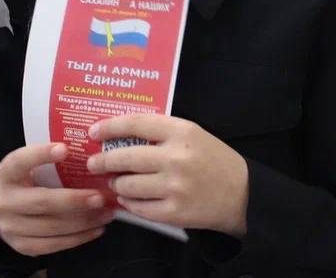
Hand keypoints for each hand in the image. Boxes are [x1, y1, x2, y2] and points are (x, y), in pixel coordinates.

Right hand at [0, 143, 113, 256]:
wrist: (7, 209)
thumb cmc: (28, 182)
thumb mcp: (30, 167)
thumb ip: (51, 163)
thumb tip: (91, 155)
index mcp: (5, 174)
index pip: (20, 161)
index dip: (41, 154)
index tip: (65, 149)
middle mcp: (3, 202)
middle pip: (42, 202)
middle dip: (74, 200)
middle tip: (100, 197)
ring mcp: (10, 227)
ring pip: (51, 227)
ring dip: (83, 221)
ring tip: (105, 213)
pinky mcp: (21, 246)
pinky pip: (53, 245)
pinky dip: (78, 238)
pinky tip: (95, 229)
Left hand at [87, 115, 247, 236]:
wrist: (242, 193)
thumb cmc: (213, 159)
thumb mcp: (192, 134)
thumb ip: (160, 132)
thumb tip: (119, 134)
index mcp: (181, 132)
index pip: (136, 123)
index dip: (109, 127)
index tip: (94, 132)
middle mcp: (176, 158)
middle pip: (124, 157)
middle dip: (103, 161)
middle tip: (94, 164)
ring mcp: (174, 187)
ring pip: (127, 186)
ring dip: (116, 184)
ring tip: (117, 182)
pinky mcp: (174, 212)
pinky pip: (138, 208)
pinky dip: (129, 203)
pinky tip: (130, 199)